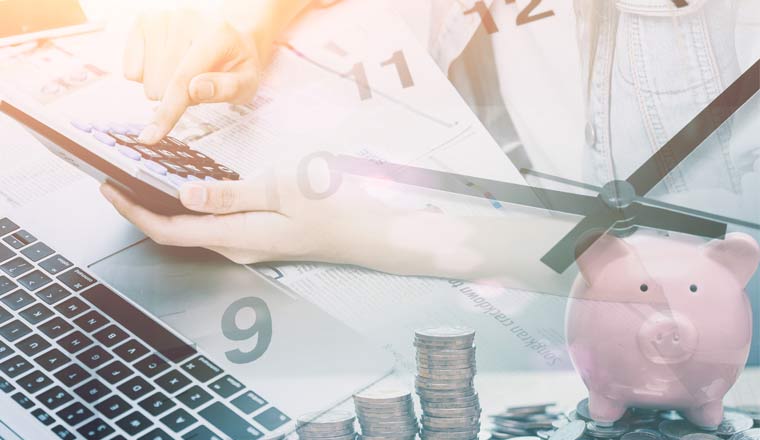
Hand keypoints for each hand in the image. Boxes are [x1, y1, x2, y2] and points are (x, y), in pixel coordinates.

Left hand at [98, 160, 575, 292]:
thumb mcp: (282, 191)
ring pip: (198, 232)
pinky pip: (220, 227)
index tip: (109, 189)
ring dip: (170, 212)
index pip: (171, 230)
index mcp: (239, 235)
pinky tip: (199, 196)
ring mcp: (255, 244)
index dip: (135, 212)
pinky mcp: (267, 237)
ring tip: (150, 186)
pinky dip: (198, 212)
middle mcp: (241, 246)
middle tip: (121, 183)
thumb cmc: (335, 209)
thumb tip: (185, 199)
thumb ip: (231, 197)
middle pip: (179, 235)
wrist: (376, 235)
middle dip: (145, 212)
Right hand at [123, 9, 263, 143]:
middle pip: (160, 85)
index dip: (167, 112)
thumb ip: (226, 88)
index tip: (151, 136)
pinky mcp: (144, 22)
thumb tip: (195, 90)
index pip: (182, 79)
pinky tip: (167, 65)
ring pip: (144, 80)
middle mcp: (186, 19)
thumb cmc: (238, 63)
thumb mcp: (247, 83)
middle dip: (178, 97)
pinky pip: (131, 70)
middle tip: (199, 84)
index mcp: (216, 34)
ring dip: (165, 87)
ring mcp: (162, 18)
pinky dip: (148, 76)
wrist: (232, 37)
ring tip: (186, 73)